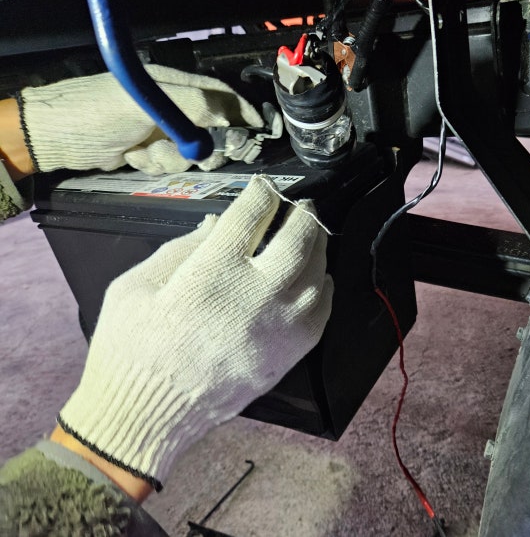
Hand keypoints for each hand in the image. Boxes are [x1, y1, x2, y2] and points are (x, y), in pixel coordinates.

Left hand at [19, 65, 269, 174]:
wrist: (54, 138)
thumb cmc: (94, 112)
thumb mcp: (146, 104)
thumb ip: (192, 107)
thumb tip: (232, 117)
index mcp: (174, 86)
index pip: (221, 96)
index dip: (243, 113)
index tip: (259, 132)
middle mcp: (171, 107)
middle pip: (212, 132)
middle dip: (203, 149)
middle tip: (195, 157)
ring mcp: (159, 129)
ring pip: (190, 153)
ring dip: (170, 159)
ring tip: (143, 152)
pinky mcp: (148, 150)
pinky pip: (169, 164)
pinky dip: (154, 166)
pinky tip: (133, 158)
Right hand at [57, 176, 333, 489]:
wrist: (146, 415)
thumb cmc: (130, 349)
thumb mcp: (135, 287)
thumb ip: (179, 250)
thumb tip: (215, 225)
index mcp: (212, 274)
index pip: (252, 216)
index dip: (262, 194)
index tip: (264, 188)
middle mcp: (254, 297)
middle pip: (297, 240)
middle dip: (303, 214)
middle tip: (302, 205)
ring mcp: (277, 329)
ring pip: (316, 276)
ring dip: (318, 249)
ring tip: (312, 235)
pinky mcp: (287, 357)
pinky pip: (320, 316)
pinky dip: (323, 291)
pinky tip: (317, 280)